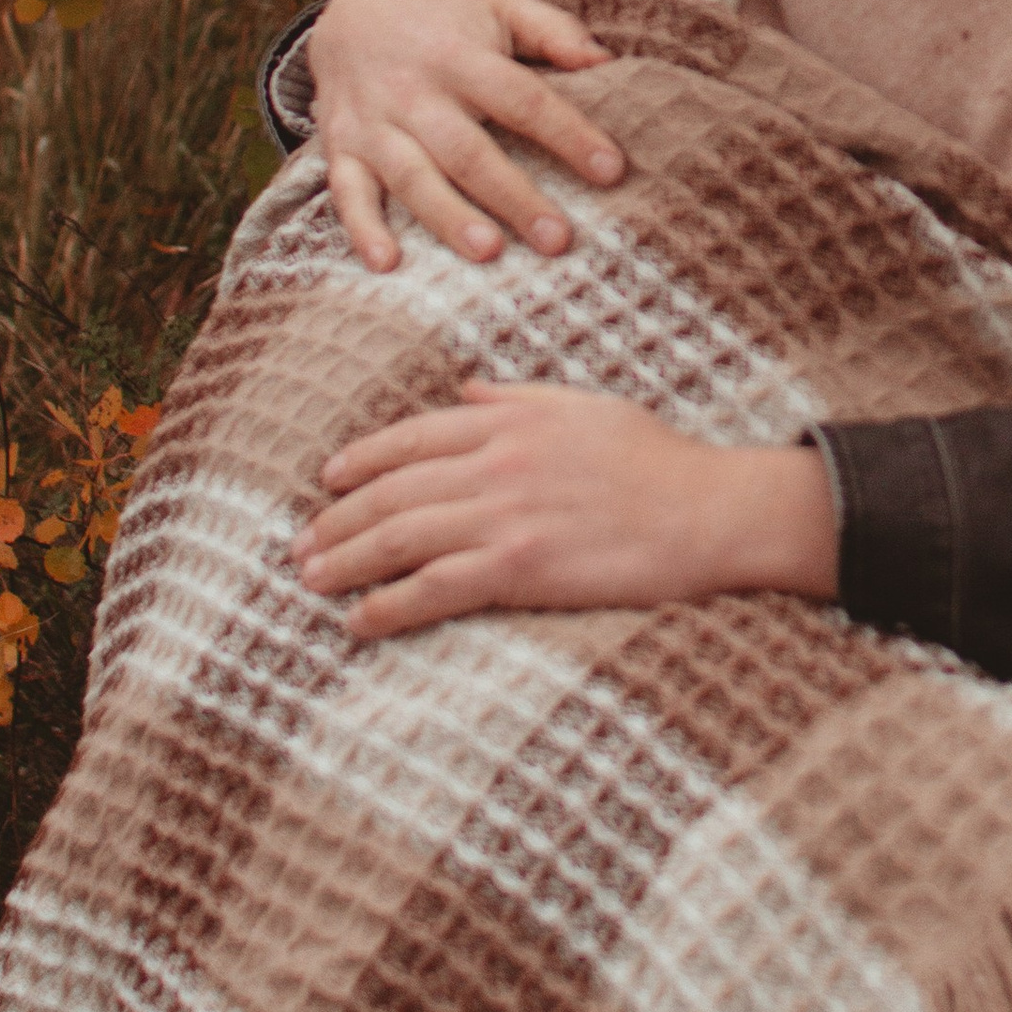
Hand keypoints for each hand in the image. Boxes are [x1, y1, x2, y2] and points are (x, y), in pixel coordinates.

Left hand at [294, 382, 840, 640]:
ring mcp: (506, 516)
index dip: (361, 460)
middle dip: (337, 519)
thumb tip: (466, 390)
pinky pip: (434, 588)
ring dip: (347, 560)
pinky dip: (389, 605)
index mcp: (512, 422)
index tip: (327, 481)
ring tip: (312, 580)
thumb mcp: (587, 408)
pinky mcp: (519, 568)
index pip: (413, 437)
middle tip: (301, 545)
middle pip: (393, 490)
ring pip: (400, 537)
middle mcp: (498, 464)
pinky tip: (361, 620)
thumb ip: (520, 399)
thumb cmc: (659, 462)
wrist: (710, 512)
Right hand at [308, 0, 624, 272]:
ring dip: (448, 216)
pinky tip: (387, 264)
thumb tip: (606, 61)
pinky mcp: (341, 150)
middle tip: (557, 239)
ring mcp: (374, 125)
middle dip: (513, 196)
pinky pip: (347, 194)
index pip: (521, 98)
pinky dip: (363, 230)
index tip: (611, 170)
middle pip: (467, 150)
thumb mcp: (500, 8)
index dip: (567, 133)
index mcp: (460, 56)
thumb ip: (554, 30)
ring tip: (489, 252)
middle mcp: (414, 92)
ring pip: (411, 177)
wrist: (352, 15)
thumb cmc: (447, 23)